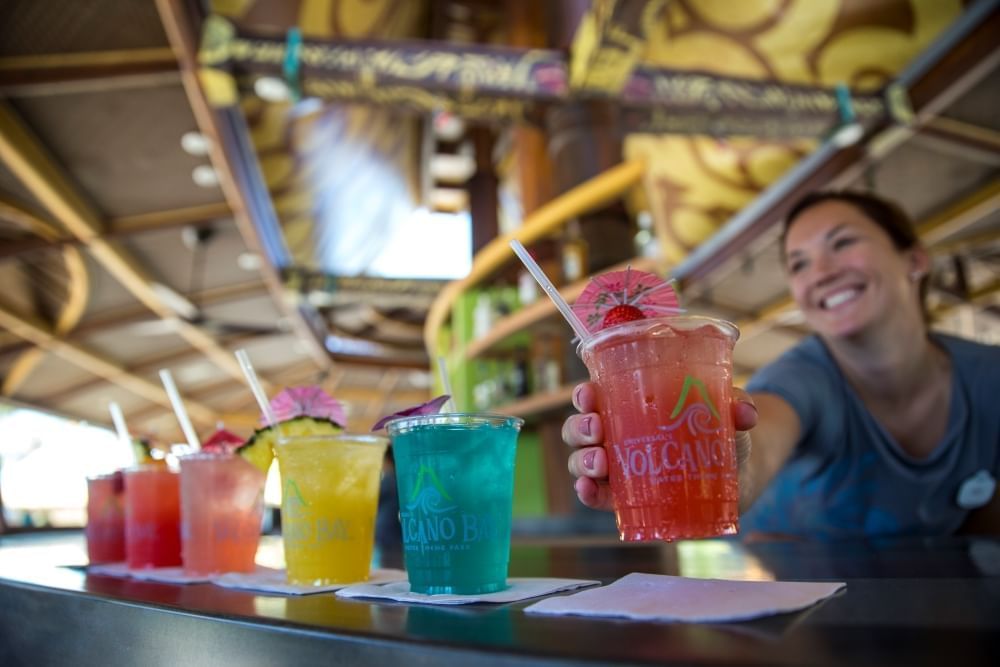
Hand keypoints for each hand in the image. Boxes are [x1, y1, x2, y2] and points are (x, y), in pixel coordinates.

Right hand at [562, 382, 757, 510]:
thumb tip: (744, 413)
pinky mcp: (625, 498)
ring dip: (583, 461)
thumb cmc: (722, 432)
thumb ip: (735, 404)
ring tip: (600, 463)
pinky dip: (587, 493)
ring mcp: (617, 468)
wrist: (736, 475)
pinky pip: (597, 496)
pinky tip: (588, 490)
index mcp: (629, 406)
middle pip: (579, 429)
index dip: (585, 395)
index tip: (590, 394)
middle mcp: (615, 435)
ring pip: (581, 461)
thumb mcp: (726, 411)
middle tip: (598, 430)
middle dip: (580, 428)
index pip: (595, 396)